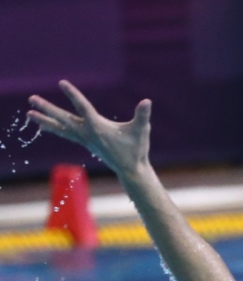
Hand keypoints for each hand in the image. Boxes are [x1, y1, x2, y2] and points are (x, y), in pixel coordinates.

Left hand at [28, 81, 151, 176]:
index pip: (83, 107)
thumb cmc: (137, 149)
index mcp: (98, 127)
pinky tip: (44, 126)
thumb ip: (143, 115)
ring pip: (61, 128)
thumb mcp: (141, 131)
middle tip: (31, 99)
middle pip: (63, 119)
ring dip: (45, 120)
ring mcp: (85, 139)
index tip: (61, 83)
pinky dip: (54, 129)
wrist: (131, 170)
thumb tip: (147, 101)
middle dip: (47, 109)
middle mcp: (87, 133)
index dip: (73, 94)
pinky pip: (65, 134)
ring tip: (29, 114)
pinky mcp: (86, 143)